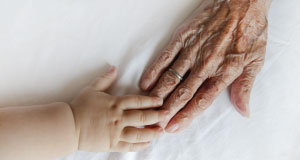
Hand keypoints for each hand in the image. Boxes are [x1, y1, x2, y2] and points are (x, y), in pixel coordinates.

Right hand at [70, 67, 167, 151]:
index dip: (151, 101)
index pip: (137, 101)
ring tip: (161, 131)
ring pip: (139, 133)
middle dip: (157, 116)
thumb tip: (114, 67)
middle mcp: (118, 118)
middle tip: (167, 115)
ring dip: (152, 132)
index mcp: (115, 103)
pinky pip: (129, 145)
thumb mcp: (92, 89)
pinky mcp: (112, 144)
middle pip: (142, 117)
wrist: (68, 125)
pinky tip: (148, 143)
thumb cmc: (79, 106)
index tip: (161, 101)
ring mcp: (116, 132)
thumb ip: (105, 79)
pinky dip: (140, 145)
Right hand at [140, 0, 268, 132]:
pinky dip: (154, 70)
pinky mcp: (183, 37)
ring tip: (148, 107)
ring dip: (159, 94)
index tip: (174, 127)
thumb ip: (245, 87)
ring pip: (172, 77)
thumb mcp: (256, 60)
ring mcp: (192, 50)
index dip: (187, 115)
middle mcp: (205, 64)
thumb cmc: (250, 31)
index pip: (202, 100)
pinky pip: (165, 56)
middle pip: (183, 92)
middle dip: (169, 110)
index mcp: (224, 72)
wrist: (242, 2)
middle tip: (156, 123)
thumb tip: (243, 111)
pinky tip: (145, 83)